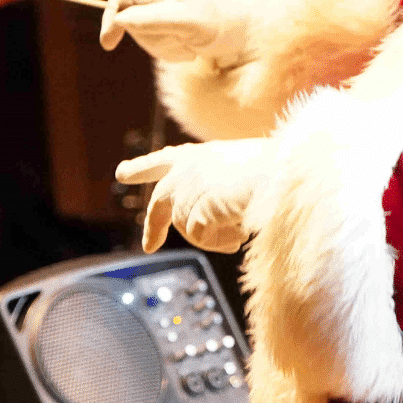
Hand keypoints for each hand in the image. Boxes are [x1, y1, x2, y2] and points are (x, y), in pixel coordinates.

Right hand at [100, 0, 254, 61]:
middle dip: (150, 38)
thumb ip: (151, 19)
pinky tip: (194, 52)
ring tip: (191, 50)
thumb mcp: (187, 20)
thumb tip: (119, 21)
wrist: (260, 29)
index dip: (111, 17)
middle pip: (133, 18)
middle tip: (177, 46)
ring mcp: (173, 9)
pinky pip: (163, 42)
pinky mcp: (181, 26)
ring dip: (165, 48)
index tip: (109, 43)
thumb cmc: (227, 18)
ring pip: (148, 34)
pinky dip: (174, 52)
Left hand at [117, 138, 280, 251]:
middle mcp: (184, 171)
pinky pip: (199, 239)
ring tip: (239, 231)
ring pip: (187, 229)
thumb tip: (210, 224)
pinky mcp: (192, 211)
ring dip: (213, 237)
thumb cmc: (272, 170)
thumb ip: (216, 191)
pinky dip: (219, 242)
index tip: (121, 173)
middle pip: (159, 202)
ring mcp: (185, 190)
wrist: (282, 174)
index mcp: (196, 155)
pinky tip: (238, 237)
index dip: (142, 168)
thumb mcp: (237, 172)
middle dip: (154, 226)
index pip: (162, 160)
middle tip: (149, 247)